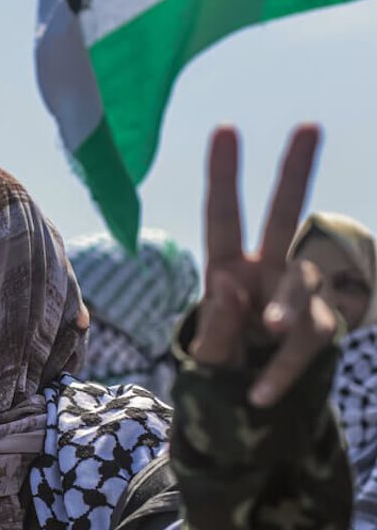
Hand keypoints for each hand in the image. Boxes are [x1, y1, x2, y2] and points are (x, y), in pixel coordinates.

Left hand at [191, 124, 334, 406]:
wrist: (246, 404)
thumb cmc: (220, 364)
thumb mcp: (207, 353)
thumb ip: (216, 325)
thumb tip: (229, 283)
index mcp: (226, 268)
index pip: (223, 218)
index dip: (223, 176)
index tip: (226, 129)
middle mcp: (265, 272)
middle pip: (283, 217)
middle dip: (294, 173)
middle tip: (308, 125)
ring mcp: (298, 296)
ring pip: (302, 286)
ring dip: (288, 307)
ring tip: (272, 332)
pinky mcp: (321, 326)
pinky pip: (311, 341)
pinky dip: (284, 370)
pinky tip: (261, 396)